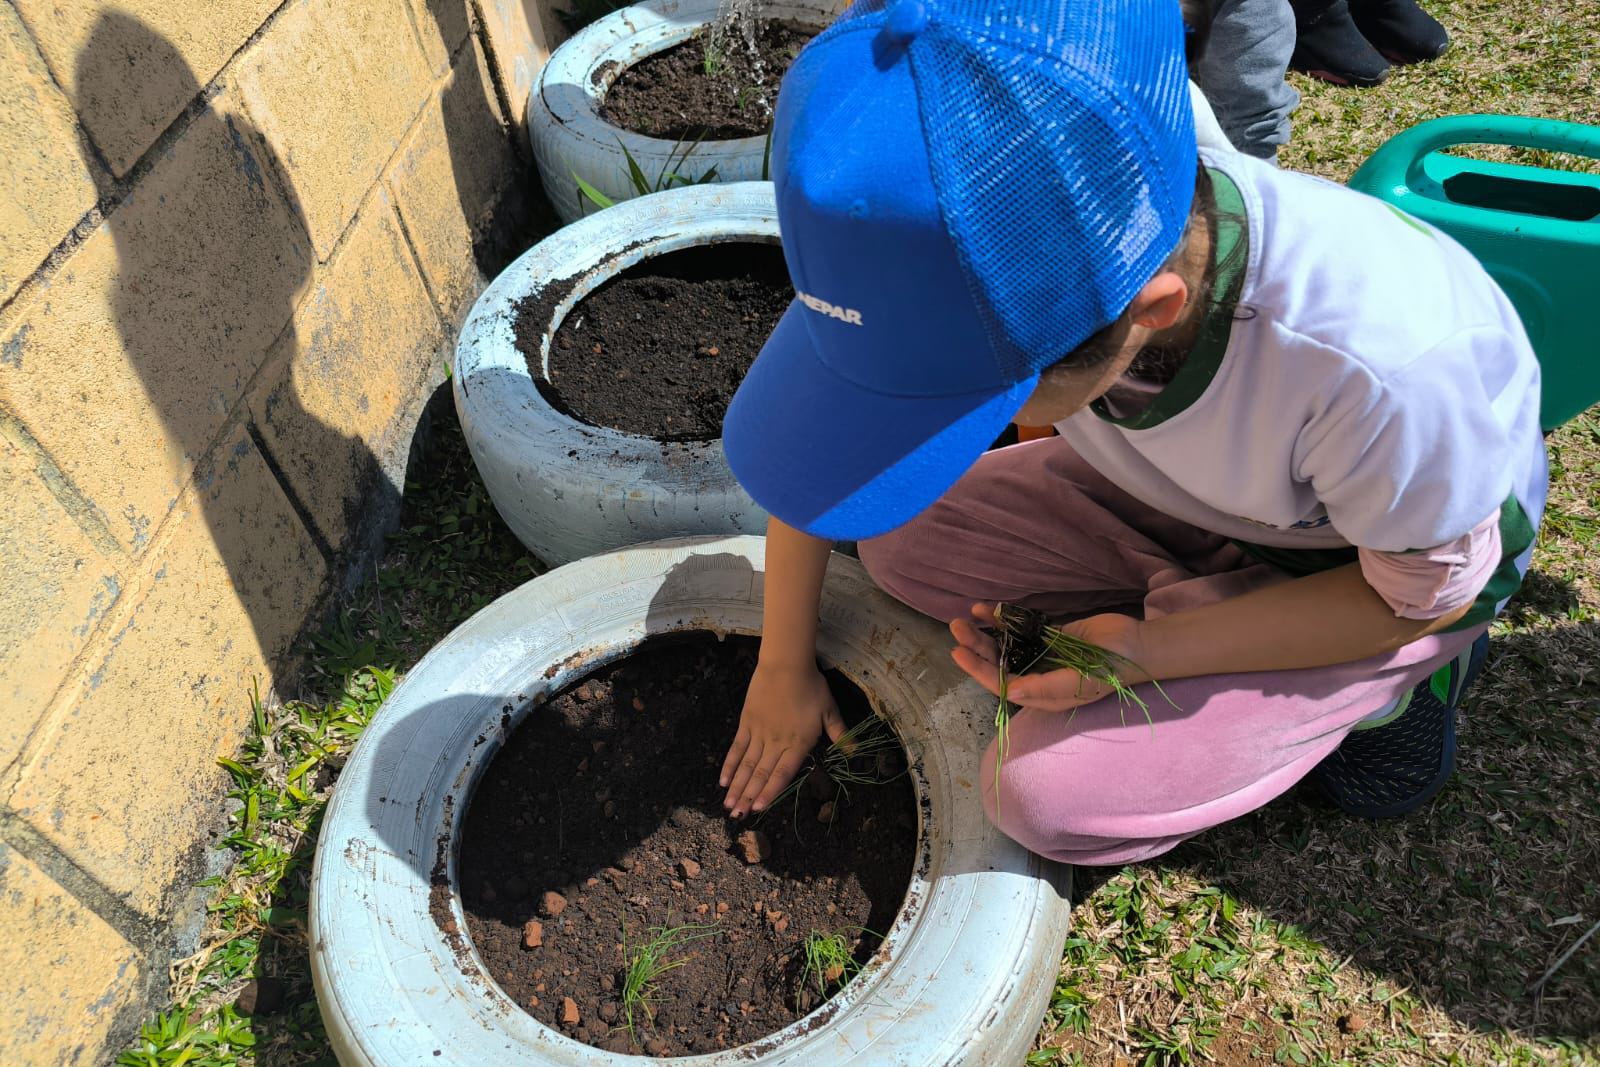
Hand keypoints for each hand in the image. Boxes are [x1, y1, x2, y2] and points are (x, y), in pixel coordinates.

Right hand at [720, 660, 845, 817]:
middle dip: (748, 797)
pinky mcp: (747, 723)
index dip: (770, 792)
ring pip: (747, 765)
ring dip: (737, 786)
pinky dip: (730, 765)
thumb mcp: (830, 711)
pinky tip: (723, 780)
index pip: (782, 774)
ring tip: (728, 805)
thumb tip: (856, 753)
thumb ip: (841, 734)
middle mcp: (776, 742)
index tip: (759, 809)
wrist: (786, 665)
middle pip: (761, 774)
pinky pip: (737, 748)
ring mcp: (759, 733)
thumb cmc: (811, 687)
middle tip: (737, 816)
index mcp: (798, 743)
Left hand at [949, 603, 1150, 712]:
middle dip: (976, 647)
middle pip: (998, 663)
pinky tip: (988, 609)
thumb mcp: (1078, 683)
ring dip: (985, 633)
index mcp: (1041, 695)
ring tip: (964, 617)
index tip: (958, 652)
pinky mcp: (1051, 636)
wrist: (1137, 646)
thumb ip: (1043, 688)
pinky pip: (1021, 629)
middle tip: (956, 627)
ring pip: (1006, 645)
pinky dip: (1005, 620)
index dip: (978, 669)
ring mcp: (1043, 655)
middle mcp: (1038, 676)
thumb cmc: (1110, 671)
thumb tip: (1010, 692)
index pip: (1001, 683)